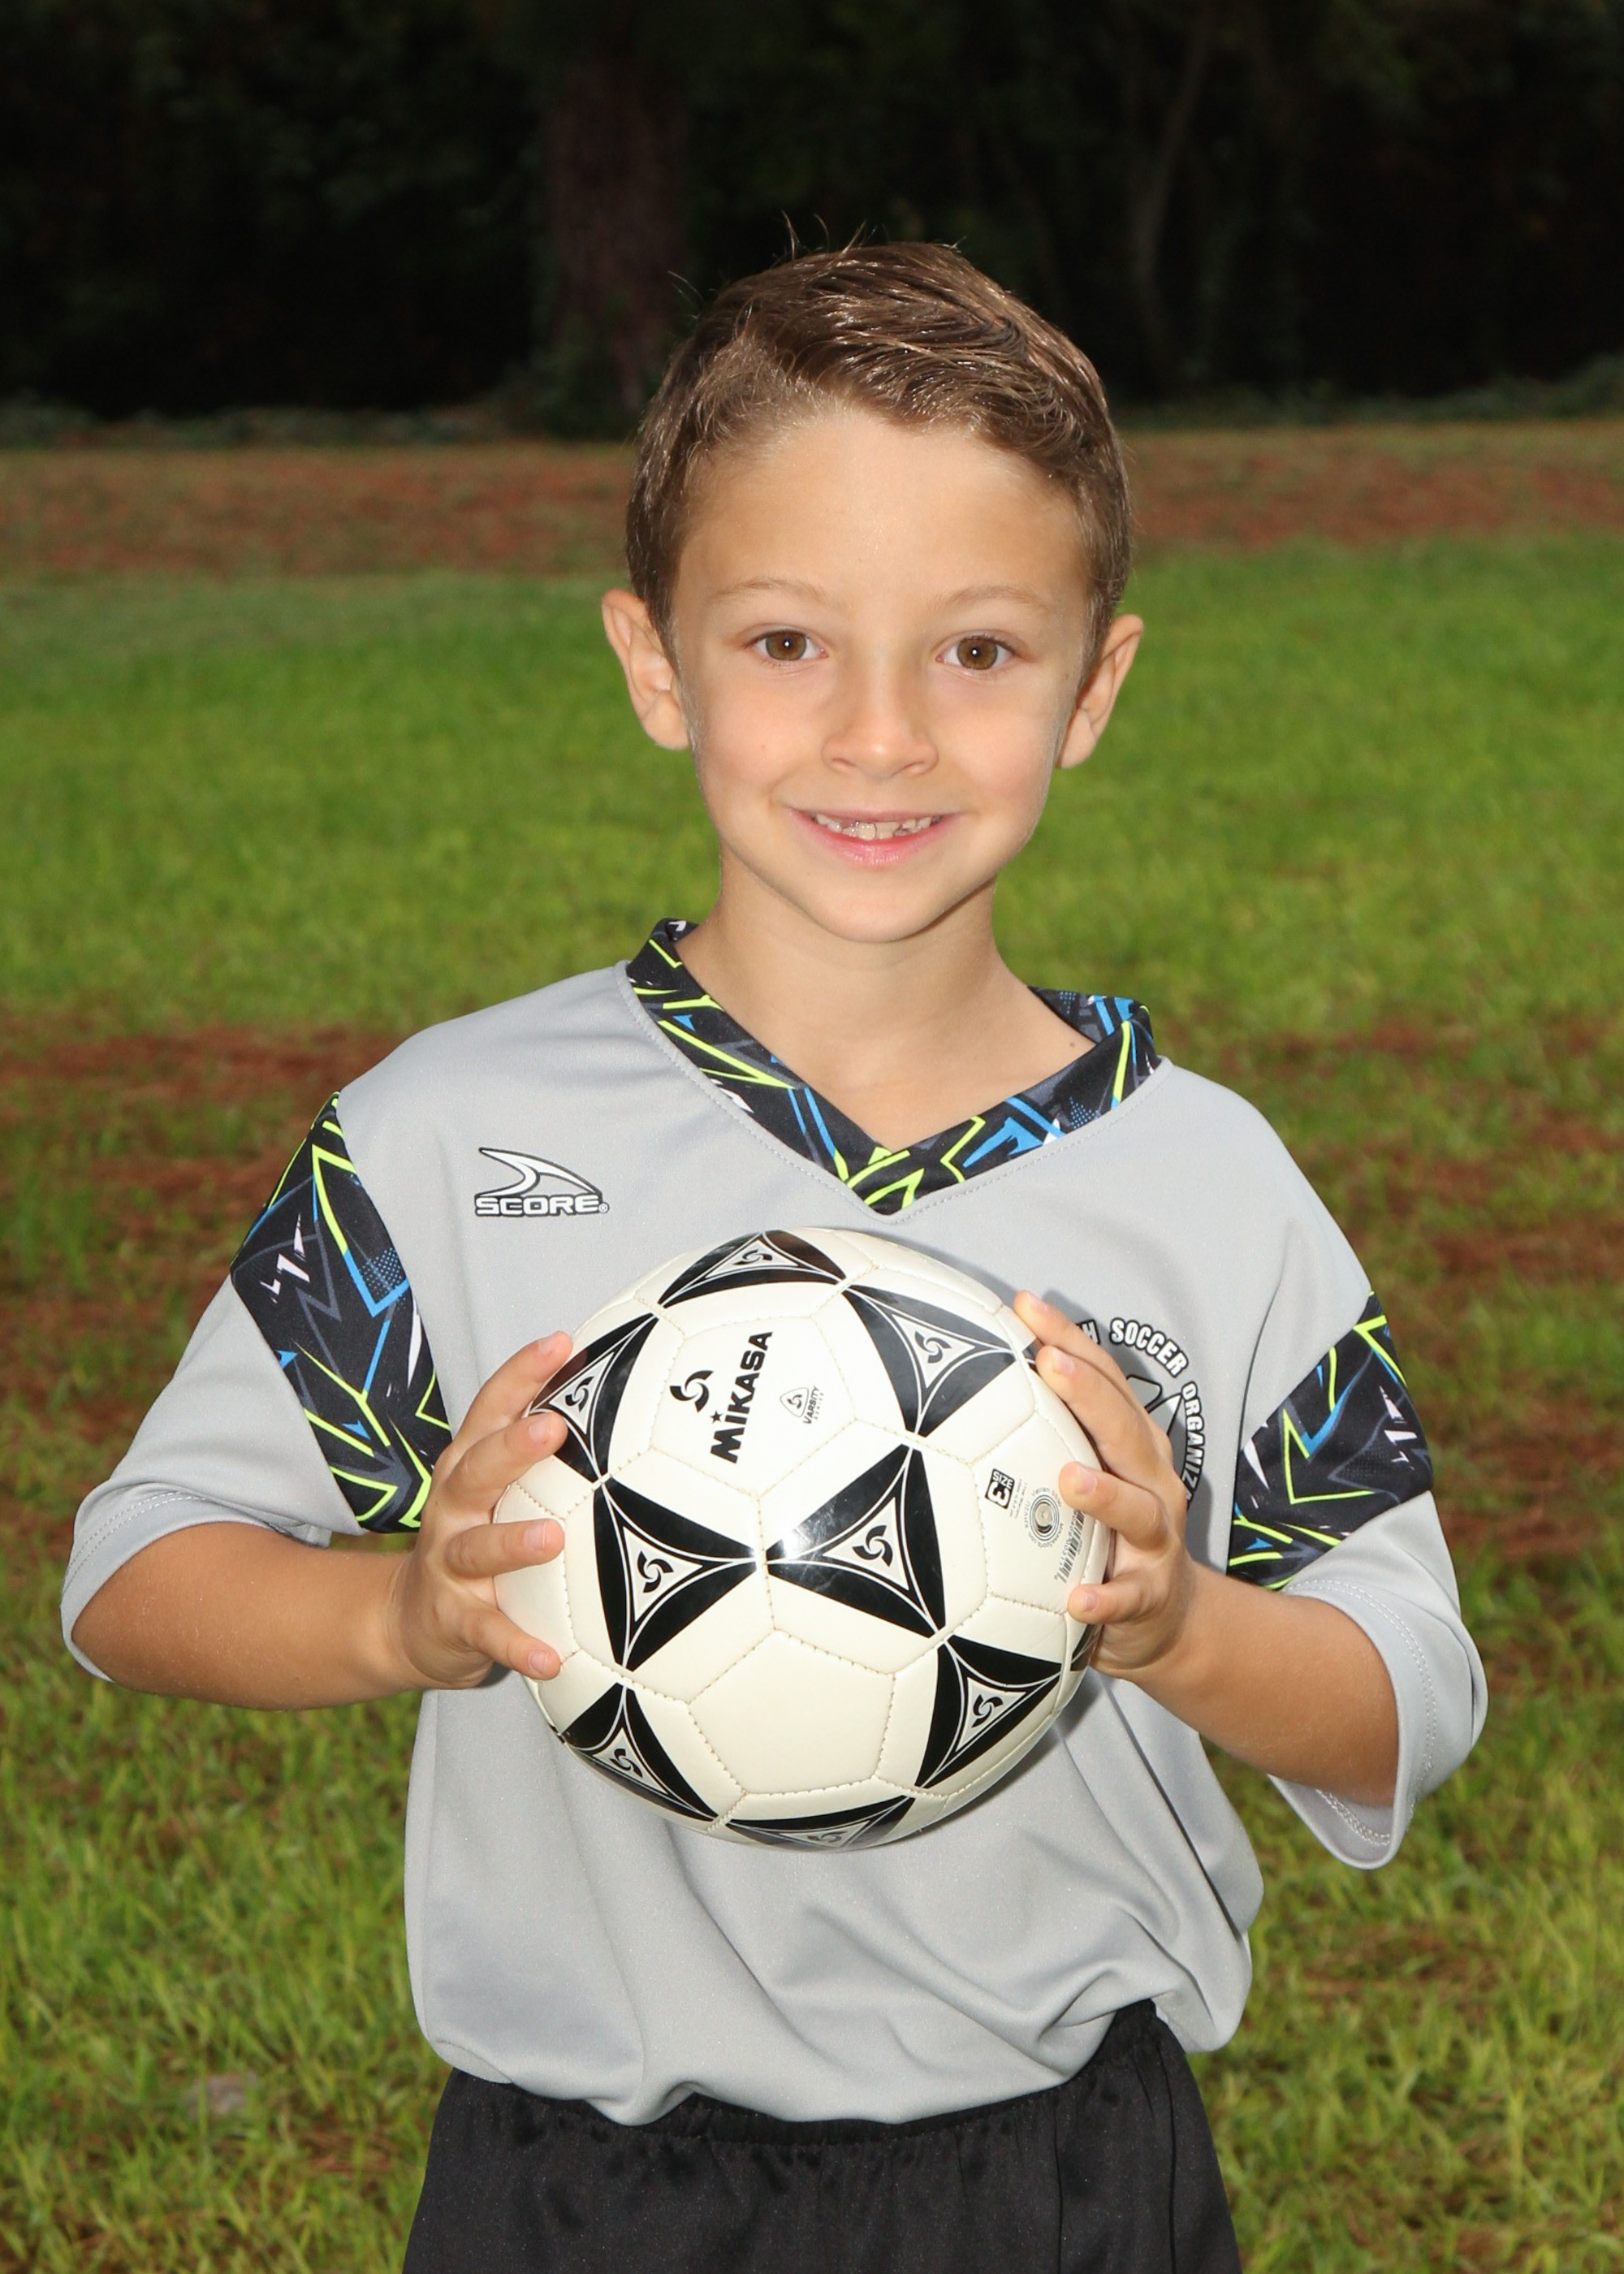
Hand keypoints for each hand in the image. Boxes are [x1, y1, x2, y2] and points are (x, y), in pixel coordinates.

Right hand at [380, 1334, 572, 1690]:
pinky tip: (550, 1659)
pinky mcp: (454, 1621)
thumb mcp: (497, 1492)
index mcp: (467, 1469)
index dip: (520, 1375)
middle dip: (511, 1447)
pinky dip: (518, 1646)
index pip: (489, 1411)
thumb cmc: (476, 1540)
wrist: (408, 1623)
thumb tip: (625, 1404)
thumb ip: (542, 1456)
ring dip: (513, 1543)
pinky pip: (489, 1634)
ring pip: (477, 1549)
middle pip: (475, 1469)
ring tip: (552, 1539)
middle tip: (553, 1428)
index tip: (561, 1341)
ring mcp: (450, 1566)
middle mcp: (453, 1510)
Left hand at [1012, 1291, 1195, 1680]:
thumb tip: (963, 1387)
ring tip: (1069, 1478)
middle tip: (1050, 1363)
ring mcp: (1155, 1540)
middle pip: (1125, 1431)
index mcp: (1133, 1447)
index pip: (1105, 1382)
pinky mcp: (1149, 1595)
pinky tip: (1077, 1598)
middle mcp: (1151, 1483)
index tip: (1027, 1306)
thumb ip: (1042, 1435)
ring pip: (1138, 1510)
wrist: (1167, 1617)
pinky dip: (1104, 1598)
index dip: (1071, 1340)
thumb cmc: (1109, 1531)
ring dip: (1105, 1493)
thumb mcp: (1088, 1474)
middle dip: (1090, 1394)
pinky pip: (1126, 1598)